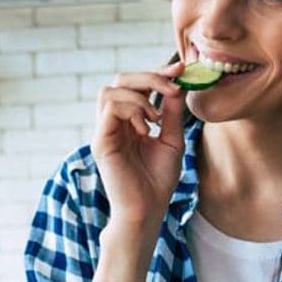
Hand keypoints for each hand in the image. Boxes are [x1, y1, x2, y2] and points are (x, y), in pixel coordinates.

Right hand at [91, 61, 186, 231]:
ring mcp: (104, 131)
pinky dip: (131, 110)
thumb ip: (172, 114)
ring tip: (156, 117)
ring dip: (139, 95)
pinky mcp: (101, 142)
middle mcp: (114, 123)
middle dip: (149, 77)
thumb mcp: (172, 141)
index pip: (137, 85)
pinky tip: (146, 129)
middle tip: (173, 87)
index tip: (180, 70)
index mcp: (129, 121)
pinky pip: (110, 108)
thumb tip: (177, 86)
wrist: (147, 211)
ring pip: (110, 89)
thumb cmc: (157, 182)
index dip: (157, 73)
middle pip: (121, 80)